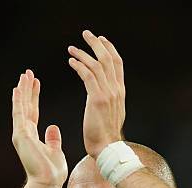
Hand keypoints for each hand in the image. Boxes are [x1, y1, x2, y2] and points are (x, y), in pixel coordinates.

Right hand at [12, 69, 67, 186]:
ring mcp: (21, 134)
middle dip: (27, 89)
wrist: (47, 182)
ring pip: (20, 107)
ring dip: (22, 91)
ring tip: (24, 75)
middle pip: (25, 106)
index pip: (32, 111)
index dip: (34, 96)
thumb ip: (52, 139)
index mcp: (33, 136)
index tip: (36, 82)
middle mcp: (25, 133)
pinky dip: (18, 102)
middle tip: (27, 73)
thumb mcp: (55, 151)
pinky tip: (18, 89)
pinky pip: (19, 115)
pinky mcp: (21, 136)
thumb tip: (53, 128)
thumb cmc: (52, 172)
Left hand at [68, 31, 125, 157]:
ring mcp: (108, 94)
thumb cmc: (106, 137)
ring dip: (83, 53)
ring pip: (97, 64)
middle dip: (97, 43)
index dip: (109, 49)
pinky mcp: (97, 99)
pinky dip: (79, 65)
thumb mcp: (113, 115)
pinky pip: (88, 75)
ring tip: (71, 48)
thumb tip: (105, 96)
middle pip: (108, 58)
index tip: (101, 40)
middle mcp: (116, 90)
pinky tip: (71, 62)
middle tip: (86, 34)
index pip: (117, 64)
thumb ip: (110, 102)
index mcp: (120, 93)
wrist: (108, 149)